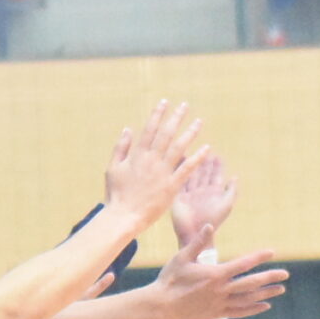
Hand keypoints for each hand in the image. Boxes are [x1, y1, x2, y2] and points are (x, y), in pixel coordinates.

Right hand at [105, 101, 209, 232]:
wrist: (123, 216)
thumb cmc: (116, 194)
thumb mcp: (113, 168)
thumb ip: (121, 147)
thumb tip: (128, 129)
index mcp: (137, 154)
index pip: (150, 129)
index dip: (158, 114)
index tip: (165, 102)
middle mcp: (151, 160)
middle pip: (167, 134)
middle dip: (176, 118)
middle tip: (185, 106)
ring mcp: (162, 173)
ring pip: (179, 148)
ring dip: (190, 133)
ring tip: (199, 121)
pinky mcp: (171, 186)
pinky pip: (187, 169)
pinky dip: (197, 158)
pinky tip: (207, 148)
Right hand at [154, 229, 286, 318]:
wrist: (161, 305)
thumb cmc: (170, 279)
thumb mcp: (182, 257)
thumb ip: (197, 242)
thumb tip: (209, 225)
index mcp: (214, 274)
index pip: (242, 264)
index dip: (258, 257)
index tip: (272, 252)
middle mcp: (220, 290)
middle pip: (251, 283)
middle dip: (270, 277)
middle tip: (285, 274)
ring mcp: (220, 304)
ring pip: (248, 299)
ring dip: (266, 294)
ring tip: (281, 289)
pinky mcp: (217, 314)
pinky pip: (240, 312)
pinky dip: (253, 309)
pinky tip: (265, 305)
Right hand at [171, 155, 238, 247]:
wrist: (195, 232)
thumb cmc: (213, 220)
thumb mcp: (226, 205)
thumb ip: (231, 191)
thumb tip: (235, 177)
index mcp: (214, 193)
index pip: (216, 175)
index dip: (217, 166)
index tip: (217, 156)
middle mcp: (202, 191)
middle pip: (203, 173)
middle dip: (204, 162)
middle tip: (204, 150)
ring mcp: (190, 193)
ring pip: (191, 175)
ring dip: (191, 165)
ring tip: (190, 152)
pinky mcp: (179, 196)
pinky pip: (179, 181)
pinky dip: (179, 172)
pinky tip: (177, 163)